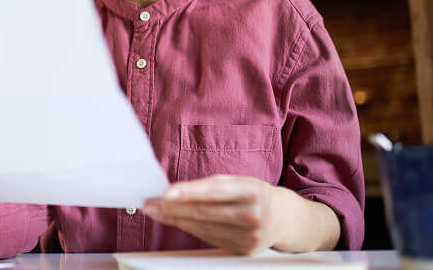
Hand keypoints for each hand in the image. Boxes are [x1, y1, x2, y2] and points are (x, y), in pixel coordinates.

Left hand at [141, 174, 282, 254]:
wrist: (282, 219)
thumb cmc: (255, 194)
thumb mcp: (240, 181)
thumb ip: (211, 185)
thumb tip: (177, 191)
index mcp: (253, 191)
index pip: (215, 192)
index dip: (189, 192)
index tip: (166, 192)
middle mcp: (252, 215)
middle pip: (204, 212)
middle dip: (172, 208)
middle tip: (150, 203)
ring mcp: (248, 237)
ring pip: (202, 228)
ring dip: (174, 219)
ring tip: (155, 211)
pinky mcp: (242, 250)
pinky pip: (208, 238)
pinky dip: (189, 228)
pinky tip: (175, 221)